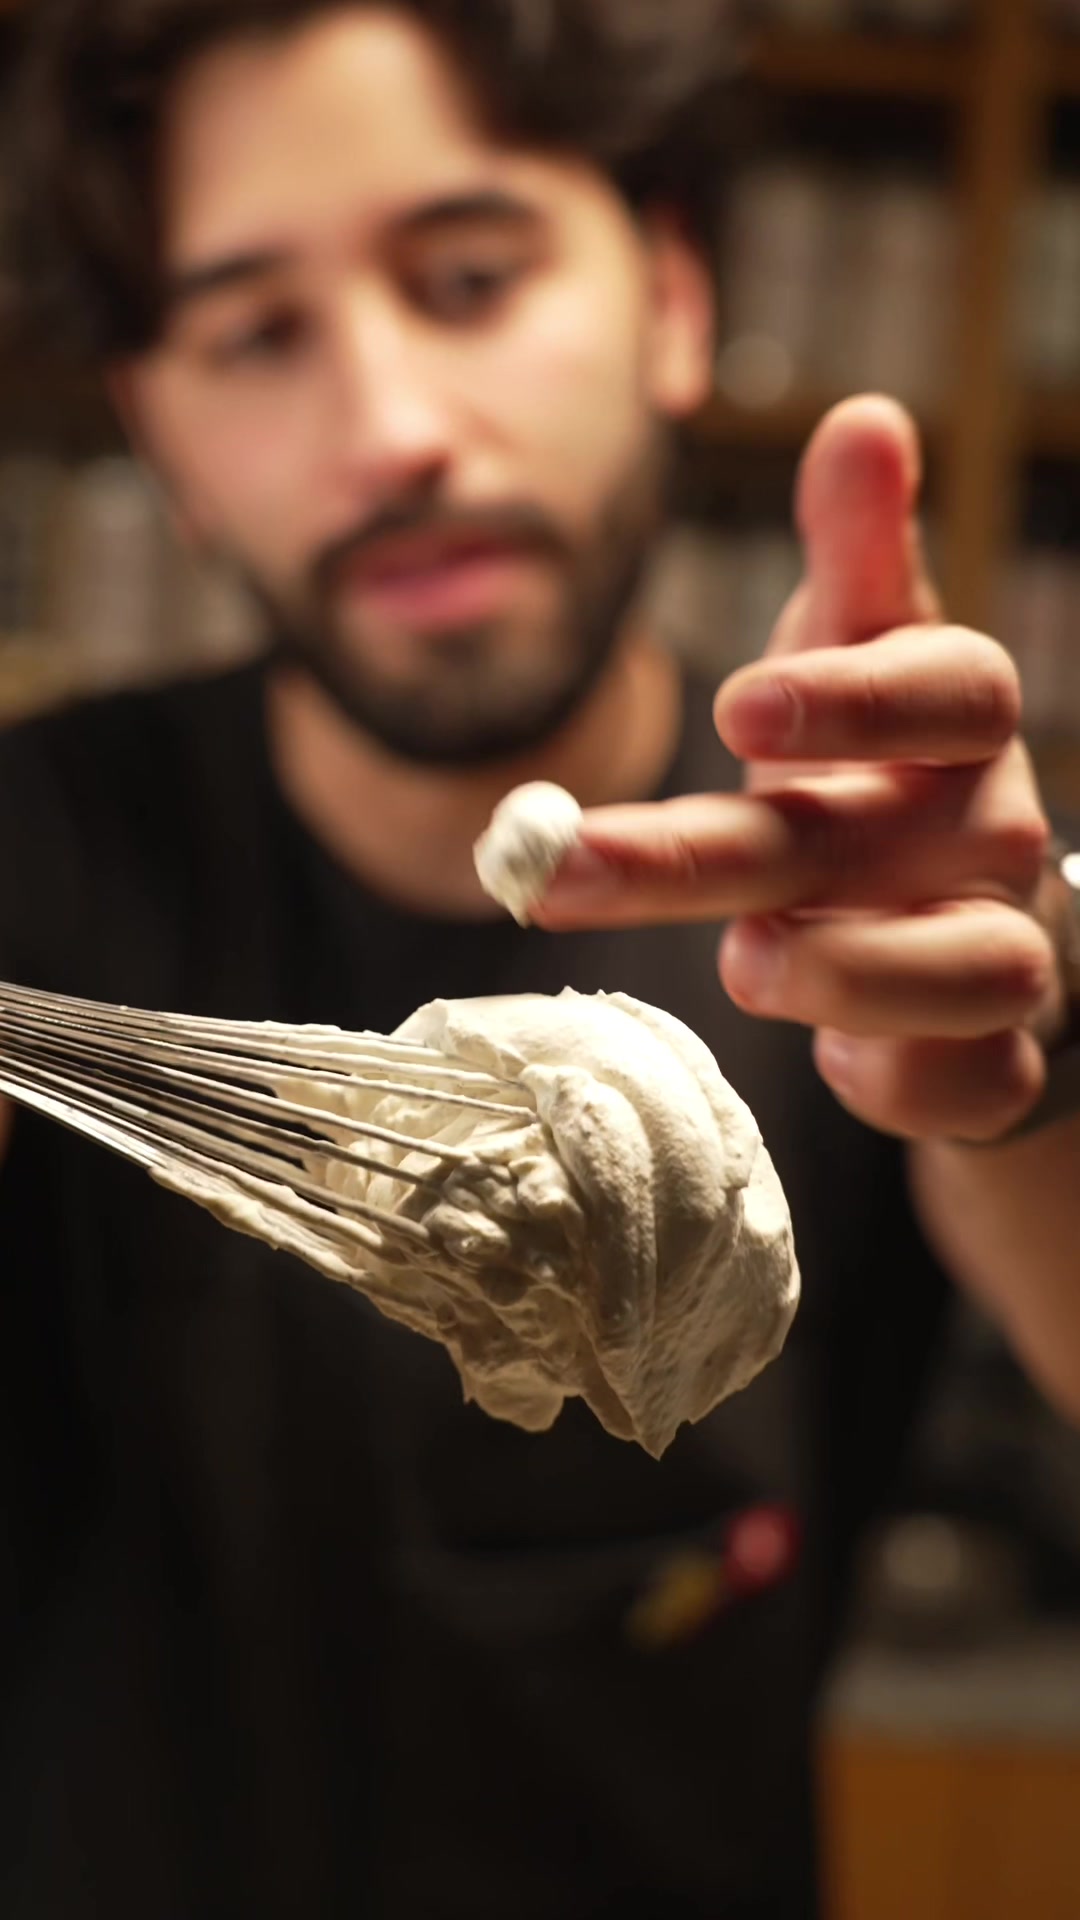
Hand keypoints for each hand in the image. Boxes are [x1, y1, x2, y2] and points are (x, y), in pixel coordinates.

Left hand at [538, 396, 1057, 1143]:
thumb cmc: (880, 778)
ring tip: (742, 964)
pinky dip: (902, 1079)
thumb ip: (857, 558)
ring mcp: (1002, 943)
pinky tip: (835, 1062)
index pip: (951, 686)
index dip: (856, 696)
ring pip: (980, 966)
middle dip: (714, 854)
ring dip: (852, 973)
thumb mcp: (859, 656)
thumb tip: (862, 418)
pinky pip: (973, 1082)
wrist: (963, 921)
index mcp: (955, 728)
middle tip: (566, 868)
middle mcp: (987, 832)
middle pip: (883, 836)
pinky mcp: (992, 1052)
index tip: (734, 704)